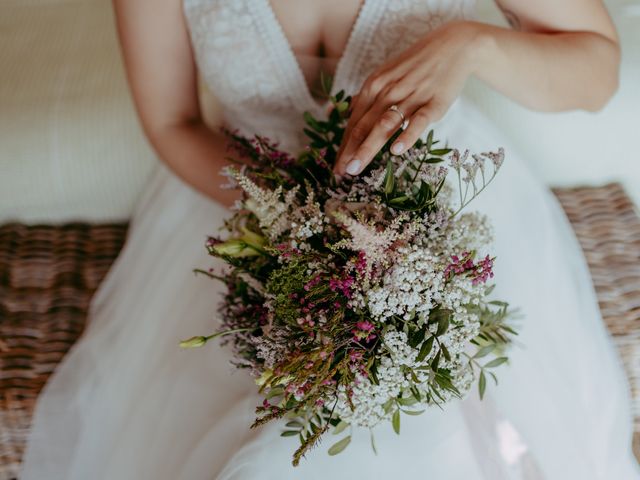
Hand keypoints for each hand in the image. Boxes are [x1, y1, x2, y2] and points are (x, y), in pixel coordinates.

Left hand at [334, 20, 480, 175]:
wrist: (453, 46)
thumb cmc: (416, 64)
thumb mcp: (387, 74)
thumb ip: (369, 95)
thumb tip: (350, 110)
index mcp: (374, 86)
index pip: (354, 122)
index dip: (343, 146)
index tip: (336, 167)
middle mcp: (387, 92)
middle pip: (363, 126)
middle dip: (349, 151)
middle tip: (340, 173)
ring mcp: (410, 97)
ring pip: (384, 125)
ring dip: (368, 147)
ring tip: (356, 167)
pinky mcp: (433, 103)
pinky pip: (418, 121)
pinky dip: (407, 135)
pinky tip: (396, 151)